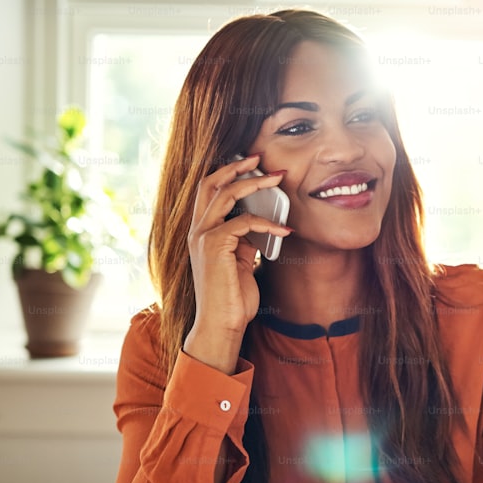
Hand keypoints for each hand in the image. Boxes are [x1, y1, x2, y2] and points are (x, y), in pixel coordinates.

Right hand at [182, 154, 290, 372]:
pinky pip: (244, 222)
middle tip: (261, 158)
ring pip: (226, 194)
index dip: (228, 172)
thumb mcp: (241, 261)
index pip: (209, 190)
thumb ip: (244, 239)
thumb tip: (259, 222)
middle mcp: (197, 230)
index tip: (252, 164)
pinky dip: (267, 223)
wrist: (221, 325)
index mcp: (201, 232)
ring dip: (254, 183)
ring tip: (277, 179)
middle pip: (210, 183)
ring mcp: (202, 237)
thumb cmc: (233, 298)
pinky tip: (285, 232)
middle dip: (236, 166)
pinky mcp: (214, 246)